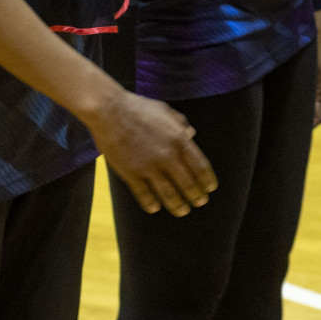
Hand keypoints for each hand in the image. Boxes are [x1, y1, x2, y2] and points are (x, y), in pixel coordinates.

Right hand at [82, 87, 217, 216]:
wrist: (109, 112)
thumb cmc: (139, 108)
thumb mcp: (166, 111)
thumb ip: (181, 124)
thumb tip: (192, 133)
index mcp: (179, 139)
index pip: (200, 166)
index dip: (207, 179)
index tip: (211, 188)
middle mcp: (167, 155)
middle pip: (187, 182)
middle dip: (196, 195)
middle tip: (201, 203)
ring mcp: (148, 166)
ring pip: (167, 193)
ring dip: (177, 205)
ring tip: (183, 211)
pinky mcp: (130, 173)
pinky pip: (143, 194)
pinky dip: (150, 203)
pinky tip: (155, 208)